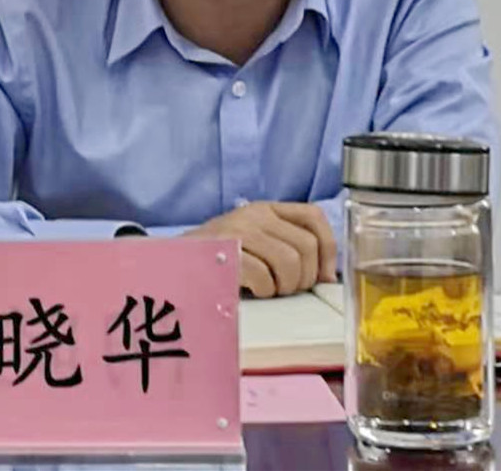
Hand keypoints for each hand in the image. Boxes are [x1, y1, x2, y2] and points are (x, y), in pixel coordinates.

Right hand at [186, 202, 337, 297]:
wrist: (172, 262)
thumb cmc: (218, 259)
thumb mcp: (255, 242)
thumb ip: (286, 246)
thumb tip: (326, 276)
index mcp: (267, 209)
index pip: (314, 216)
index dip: (328, 248)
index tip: (324, 276)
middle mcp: (255, 214)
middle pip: (306, 246)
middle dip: (305, 277)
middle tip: (287, 289)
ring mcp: (240, 230)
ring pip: (290, 262)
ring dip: (284, 286)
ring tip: (269, 290)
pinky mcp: (226, 250)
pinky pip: (264, 276)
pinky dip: (264, 291)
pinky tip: (252, 291)